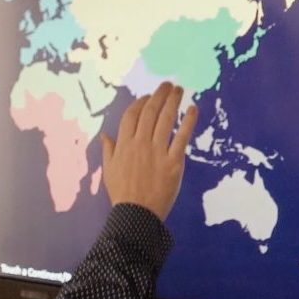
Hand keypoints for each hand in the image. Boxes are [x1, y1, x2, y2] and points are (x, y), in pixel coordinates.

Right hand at [100, 83, 197, 220]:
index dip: (140, 102)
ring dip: (173, 101)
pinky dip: (188, 121)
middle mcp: (140, 144)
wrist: (137, 214)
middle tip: (168, 85)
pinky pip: (182, 137)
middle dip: (159, 95)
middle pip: (150, 112)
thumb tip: (105, 136)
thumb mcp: (109, 170)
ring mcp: (157, 151)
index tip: (148, 96)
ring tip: (179, 90)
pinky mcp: (173, 162)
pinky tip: (193, 109)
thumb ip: (109, 150)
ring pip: (165, 120)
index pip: (131, 115)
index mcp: (123, 145)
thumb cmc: (122, 193)